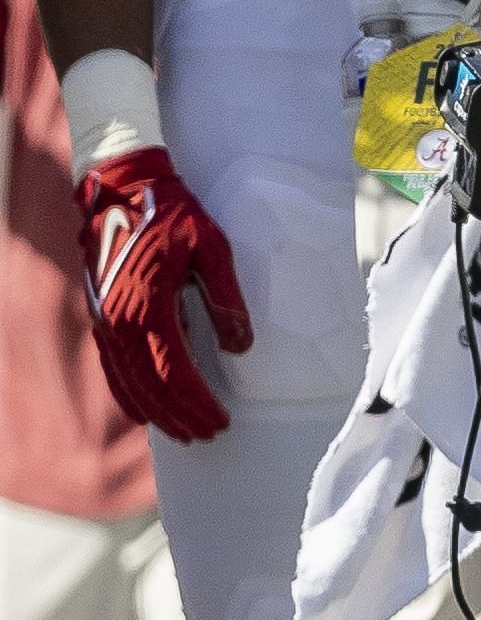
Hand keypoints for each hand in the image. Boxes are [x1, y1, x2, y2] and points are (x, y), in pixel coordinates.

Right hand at [76, 147, 251, 442]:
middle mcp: (120, 321)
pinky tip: (144, 411)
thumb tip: (240, 347)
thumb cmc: (173, 213)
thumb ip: (225, 299)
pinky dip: (128, 393)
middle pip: (150, 386)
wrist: (122, 186)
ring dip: (156, 412)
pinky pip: (112, 366)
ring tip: (183, 432)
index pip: (175, 372)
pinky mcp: (100, 316)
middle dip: (180, 415)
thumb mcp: (211, 247)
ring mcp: (105, 320)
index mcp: (149, 306)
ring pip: (129, 382)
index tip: (221, 421)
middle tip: (209, 434)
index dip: (198, 402)